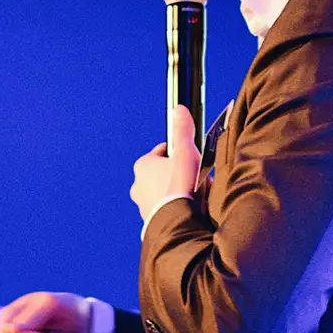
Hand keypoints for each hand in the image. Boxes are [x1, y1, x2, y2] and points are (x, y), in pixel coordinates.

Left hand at [131, 105, 200, 225]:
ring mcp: (143, 204)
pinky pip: (164, 209)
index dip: (178, 153)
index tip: (189, 157)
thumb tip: (179, 110)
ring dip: (176, 192)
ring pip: (162, 193)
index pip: (161, 153)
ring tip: (194, 196)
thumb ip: (182, 130)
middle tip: (194, 178)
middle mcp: (138, 185)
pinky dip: (174, 208)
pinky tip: (188, 209)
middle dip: (177, 175)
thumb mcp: (184, 152)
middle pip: (162, 174)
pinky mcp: (150, 220)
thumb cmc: (179, 186)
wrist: (175, 222)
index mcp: (143, 166)